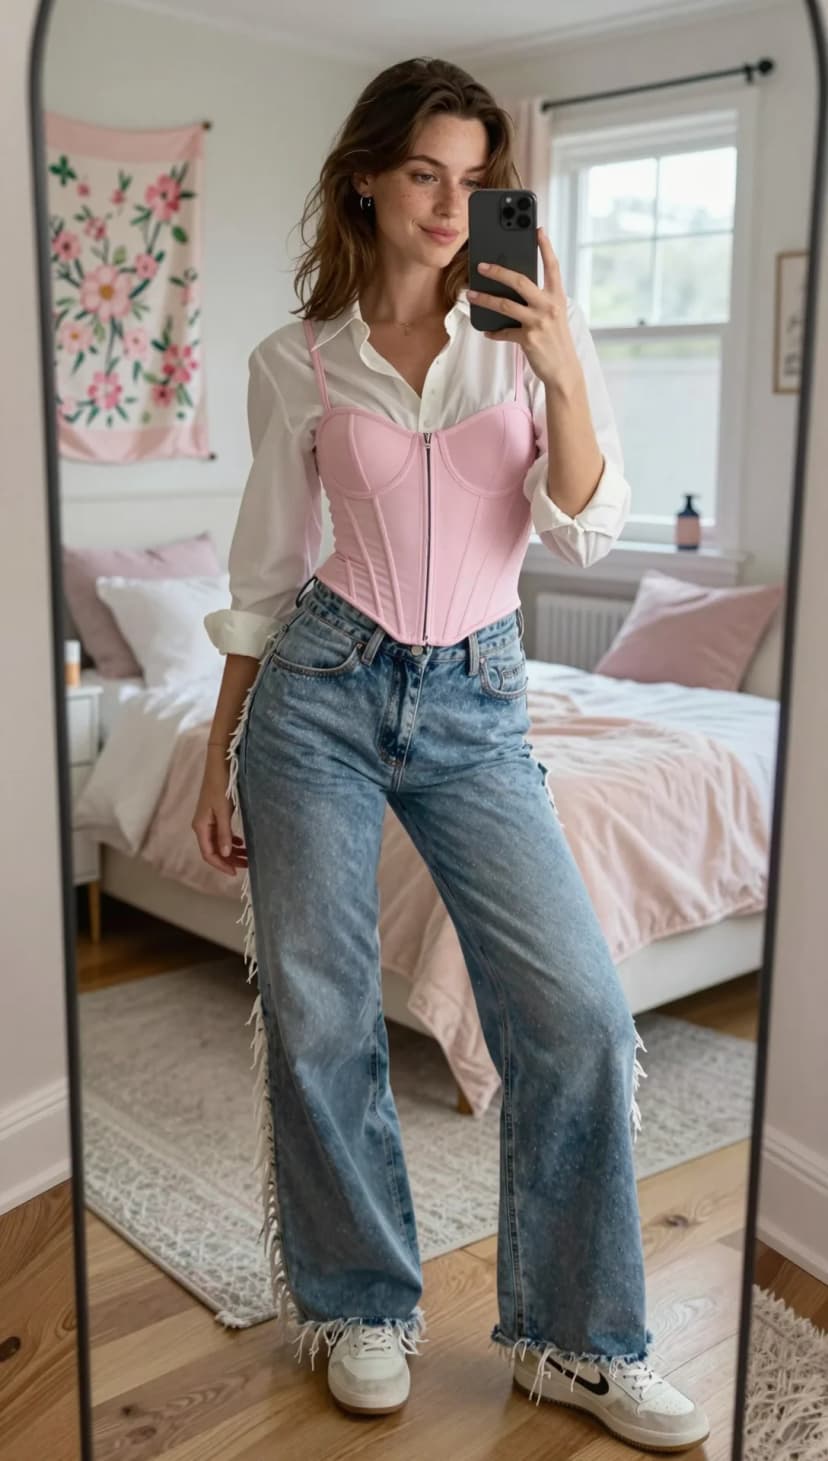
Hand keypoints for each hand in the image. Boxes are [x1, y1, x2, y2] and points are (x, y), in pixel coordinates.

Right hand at [192, 756, 247, 876]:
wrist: (219, 763)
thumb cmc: (220, 784)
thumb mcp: (224, 811)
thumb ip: (224, 833)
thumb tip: (225, 854)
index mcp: (200, 826)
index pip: (209, 854)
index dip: (221, 865)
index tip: (236, 873)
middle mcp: (201, 825)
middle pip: (213, 850)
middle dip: (229, 860)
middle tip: (246, 865)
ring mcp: (207, 819)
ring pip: (218, 842)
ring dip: (231, 851)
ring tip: (247, 855)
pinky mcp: (214, 813)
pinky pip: (220, 833)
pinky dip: (230, 840)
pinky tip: (241, 842)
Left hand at [468, 227, 581, 390]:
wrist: (564, 369)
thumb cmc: (556, 339)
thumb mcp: (554, 315)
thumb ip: (539, 299)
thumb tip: (513, 288)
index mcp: (557, 296)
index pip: (552, 266)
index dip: (545, 247)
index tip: (537, 229)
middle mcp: (549, 306)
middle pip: (520, 281)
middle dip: (498, 271)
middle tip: (481, 265)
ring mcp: (538, 322)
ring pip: (505, 305)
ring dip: (484, 299)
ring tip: (470, 294)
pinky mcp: (529, 339)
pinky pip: (504, 332)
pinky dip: (494, 332)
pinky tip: (486, 331)